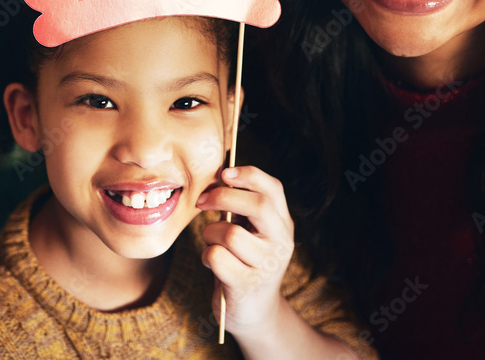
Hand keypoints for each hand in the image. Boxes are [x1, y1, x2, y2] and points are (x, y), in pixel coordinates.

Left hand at [196, 166, 294, 336]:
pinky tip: (211, 263)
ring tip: (211, 242)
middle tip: (202, 201)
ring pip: (230, 234)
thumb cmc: (244, 263)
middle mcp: (280, 243)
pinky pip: (217, 257)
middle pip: (257, 205)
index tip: (224, 173)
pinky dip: (206, 255)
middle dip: (223, 197)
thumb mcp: (251, 232)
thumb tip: (217, 177)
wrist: (254, 312)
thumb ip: (241, 207)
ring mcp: (266, 265)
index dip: (249, 175)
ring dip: (210, 233)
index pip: (273, 189)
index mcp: (283, 224)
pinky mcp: (247, 285)